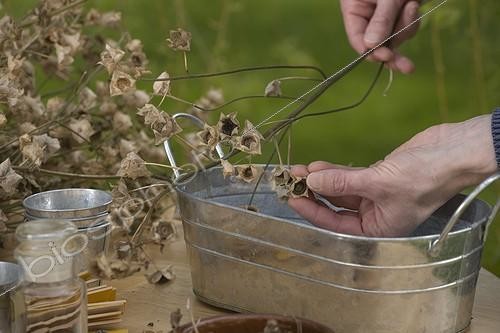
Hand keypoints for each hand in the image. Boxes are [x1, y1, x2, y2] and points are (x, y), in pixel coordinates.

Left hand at [288, 115, 496, 236]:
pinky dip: (334, 171)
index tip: (292, 198)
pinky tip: (317, 166)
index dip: (312, 211)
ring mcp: (375, 195)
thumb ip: (343, 183)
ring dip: (321, 180)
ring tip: (300, 169)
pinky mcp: (377, 176)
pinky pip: (349, 176)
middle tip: (291, 180)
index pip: (336, 224)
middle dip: (313, 193)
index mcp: (378, 229)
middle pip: (335, 207)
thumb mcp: (379, 183)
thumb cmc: (425, 177)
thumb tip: (312, 182)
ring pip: (340, 190)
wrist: (453, 152)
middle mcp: (374, 215)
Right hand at [340, 0, 420, 72]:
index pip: (358, 40)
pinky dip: (412, 19)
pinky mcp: (399, 14)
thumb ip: (381, 20)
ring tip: (411, 4)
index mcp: (354, 10)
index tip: (386, 57)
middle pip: (378, 44)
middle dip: (394, 48)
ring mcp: (384, 16)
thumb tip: (372, 48)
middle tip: (407, 67)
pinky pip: (406, 27)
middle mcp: (367, 16)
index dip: (372, 52)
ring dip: (406, 25)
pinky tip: (413, 3)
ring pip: (395, 36)